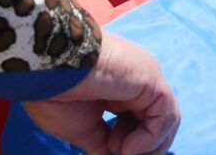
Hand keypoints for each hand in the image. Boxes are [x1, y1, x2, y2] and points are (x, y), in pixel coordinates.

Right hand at [24, 34, 179, 154]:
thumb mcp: (82, 128)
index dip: (129, 144)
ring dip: (148, 146)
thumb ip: (102, 142)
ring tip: (122, 152)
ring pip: (166, 120)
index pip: (139, 121)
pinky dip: (151, 138)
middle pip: (156, 121)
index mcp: (119, 90)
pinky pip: (166, 116)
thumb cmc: (56, 93)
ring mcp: (145, 80)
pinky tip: (127, 147)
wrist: (49, 68)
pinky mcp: (152, 81)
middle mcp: (136, 83)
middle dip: (143, 148)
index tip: (109, 151)